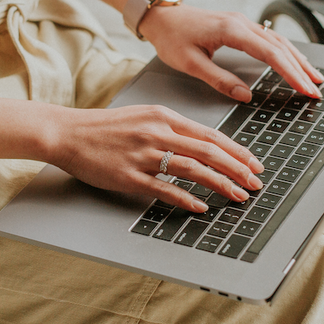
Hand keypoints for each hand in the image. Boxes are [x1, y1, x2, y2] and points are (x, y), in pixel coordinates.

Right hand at [48, 103, 264, 211]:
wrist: (68, 133)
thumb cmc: (105, 127)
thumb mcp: (143, 116)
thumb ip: (172, 129)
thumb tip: (204, 146)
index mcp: (163, 116)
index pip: (210, 134)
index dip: (237, 151)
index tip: (255, 164)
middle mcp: (157, 132)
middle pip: (208, 151)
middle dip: (238, 169)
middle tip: (256, 183)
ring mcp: (143, 155)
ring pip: (193, 169)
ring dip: (221, 184)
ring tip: (238, 196)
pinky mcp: (129, 176)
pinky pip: (165, 189)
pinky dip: (187, 199)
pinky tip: (201, 207)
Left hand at [138, 4, 323, 101]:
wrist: (161, 15)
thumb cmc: (171, 37)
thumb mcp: (190, 63)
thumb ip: (218, 79)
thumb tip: (244, 95)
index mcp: (232, 30)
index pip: (270, 54)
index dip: (290, 73)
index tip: (305, 89)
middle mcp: (242, 23)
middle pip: (281, 47)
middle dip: (302, 69)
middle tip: (317, 90)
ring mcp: (243, 22)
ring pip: (279, 41)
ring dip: (298, 59)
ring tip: (315, 77)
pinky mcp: (240, 26)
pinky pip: (269, 39)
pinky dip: (286, 52)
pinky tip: (295, 61)